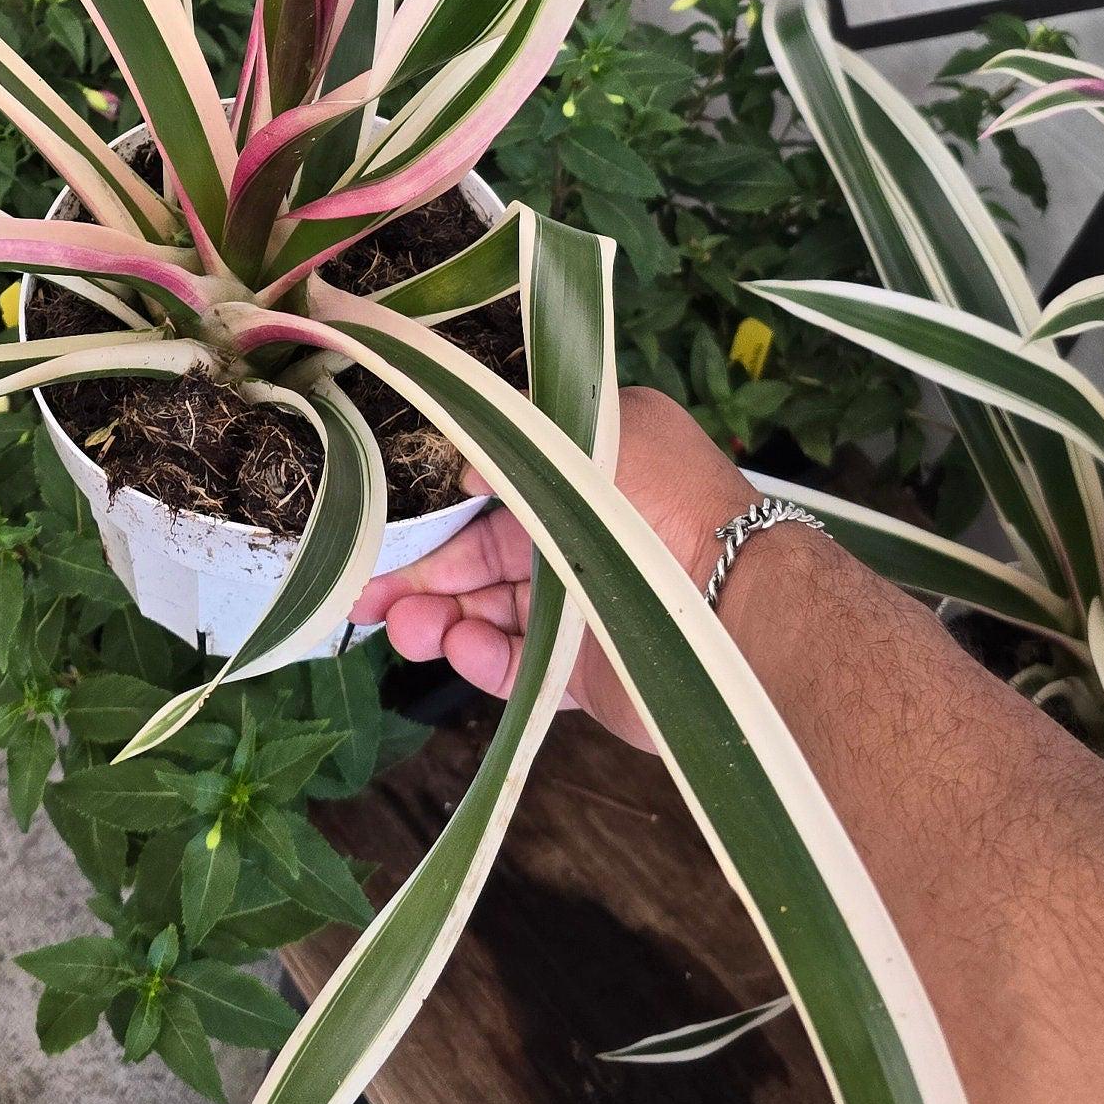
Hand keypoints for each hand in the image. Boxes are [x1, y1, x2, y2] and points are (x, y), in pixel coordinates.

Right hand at [351, 388, 752, 750]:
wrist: (739, 608)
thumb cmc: (671, 502)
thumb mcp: (596, 429)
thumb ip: (521, 439)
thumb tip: (465, 468)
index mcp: (584, 476)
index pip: (493, 490)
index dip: (436, 508)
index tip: (382, 525)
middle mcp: (579, 539)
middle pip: (478, 557)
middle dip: (419, 573)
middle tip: (364, 592)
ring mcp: (581, 611)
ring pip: (487, 614)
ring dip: (437, 618)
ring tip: (400, 628)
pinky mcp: (586, 675)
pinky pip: (518, 667)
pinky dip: (480, 660)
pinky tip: (455, 646)